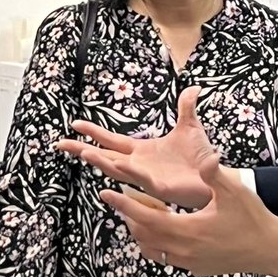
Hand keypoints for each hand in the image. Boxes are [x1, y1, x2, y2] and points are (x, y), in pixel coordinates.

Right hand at [55, 86, 217, 208]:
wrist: (217, 177)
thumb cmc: (202, 158)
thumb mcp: (191, 127)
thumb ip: (186, 108)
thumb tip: (192, 89)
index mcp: (142, 151)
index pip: (112, 141)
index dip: (94, 132)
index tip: (75, 124)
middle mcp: (139, 165)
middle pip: (105, 156)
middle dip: (82, 149)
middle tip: (60, 143)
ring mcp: (147, 177)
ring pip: (117, 168)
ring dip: (100, 160)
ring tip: (83, 151)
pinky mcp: (160, 187)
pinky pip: (142, 179)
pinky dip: (129, 172)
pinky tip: (118, 164)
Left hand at [100, 155, 277, 275]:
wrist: (270, 251)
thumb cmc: (253, 219)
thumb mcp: (234, 192)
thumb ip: (215, 175)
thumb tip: (206, 156)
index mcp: (187, 231)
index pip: (145, 218)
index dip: (123, 205)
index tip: (105, 192)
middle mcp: (183, 252)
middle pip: (142, 234)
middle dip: (129, 215)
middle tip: (122, 195)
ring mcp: (188, 263)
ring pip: (151, 248)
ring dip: (141, 230)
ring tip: (142, 209)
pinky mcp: (194, 269)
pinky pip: (165, 256)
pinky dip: (155, 242)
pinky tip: (163, 225)